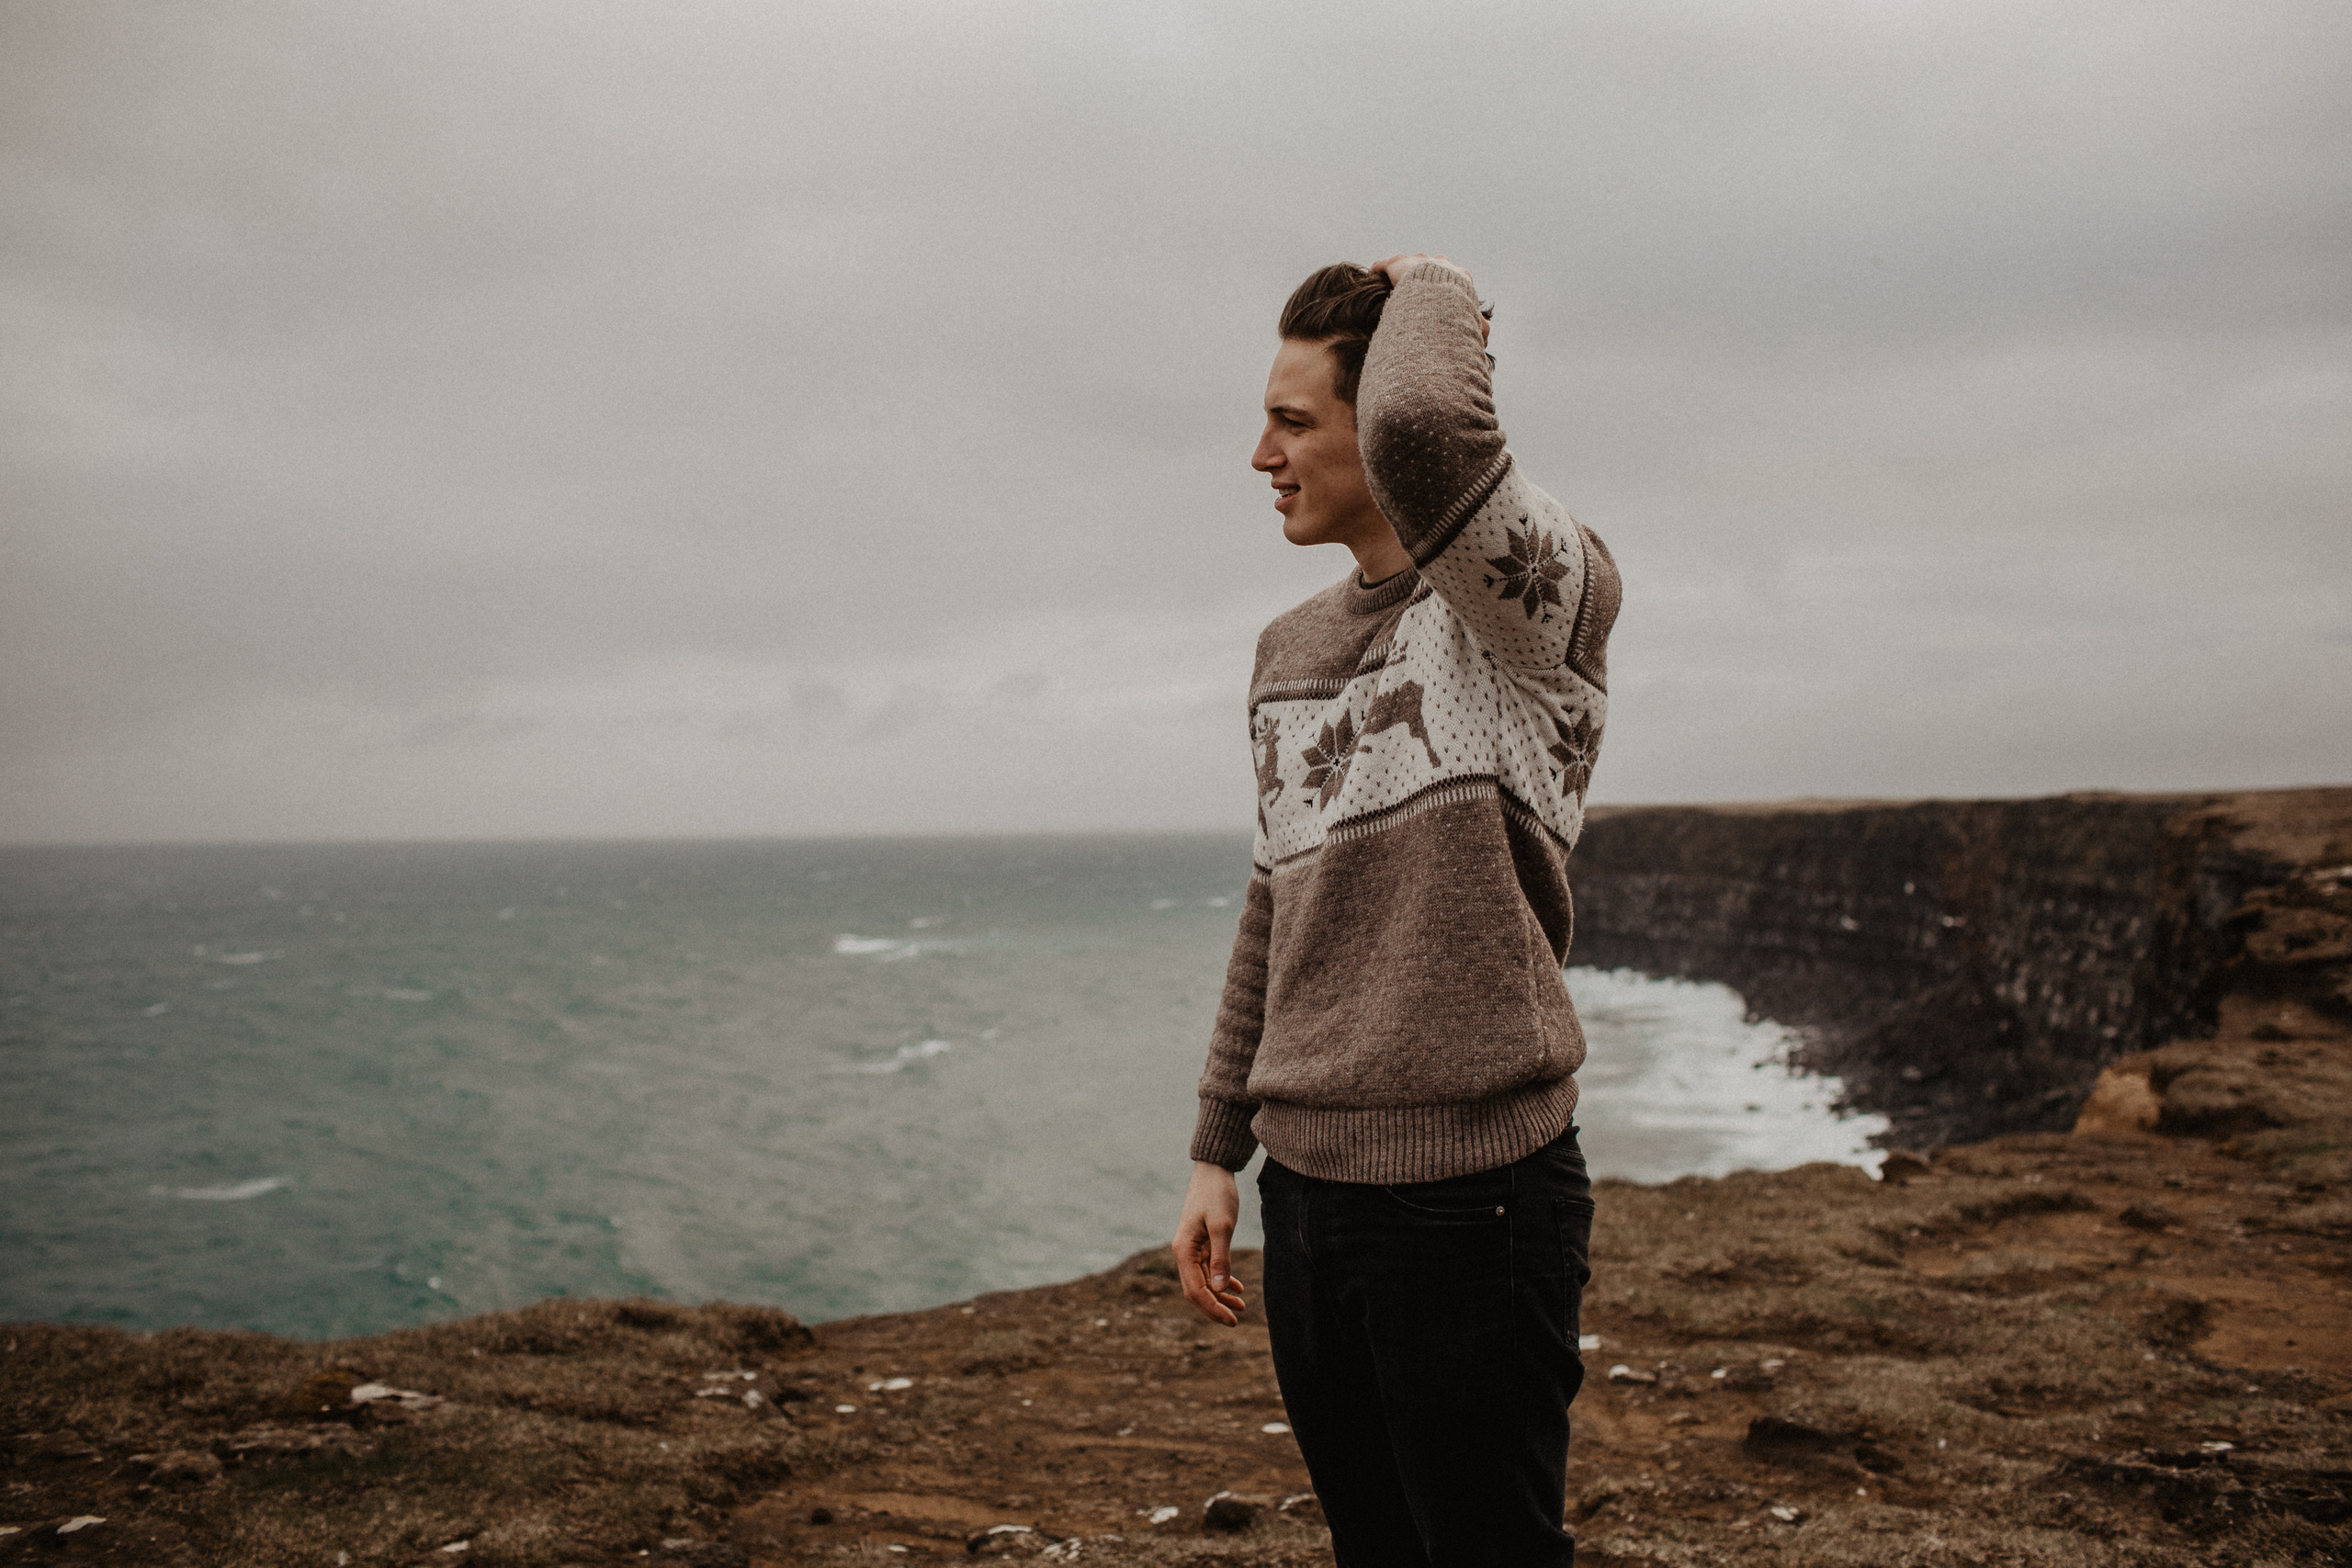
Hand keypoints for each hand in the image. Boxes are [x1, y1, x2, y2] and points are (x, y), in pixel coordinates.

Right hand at [1172, 1161, 1246, 1325]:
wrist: (1214, 1170)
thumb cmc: (1217, 1195)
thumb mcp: (1222, 1226)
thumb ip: (1221, 1259)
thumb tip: (1220, 1290)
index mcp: (1183, 1251)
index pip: (1195, 1290)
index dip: (1213, 1308)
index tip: (1232, 1320)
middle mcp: (1183, 1253)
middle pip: (1196, 1290)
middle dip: (1215, 1307)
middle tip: (1236, 1319)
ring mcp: (1191, 1249)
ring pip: (1204, 1281)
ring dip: (1220, 1295)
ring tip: (1242, 1306)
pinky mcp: (1200, 1243)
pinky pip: (1208, 1269)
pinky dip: (1221, 1280)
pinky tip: (1237, 1287)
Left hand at [1369, 253, 1488, 344]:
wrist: (1437, 300)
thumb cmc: (1457, 313)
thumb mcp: (1474, 322)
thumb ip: (1481, 330)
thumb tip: (1485, 342)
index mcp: (1459, 276)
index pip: (1457, 275)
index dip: (1448, 285)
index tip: (1442, 297)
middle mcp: (1440, 264)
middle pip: (1432, 264)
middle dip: (1425, 274)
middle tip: (1416, 290)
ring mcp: (1418, 262)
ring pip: (1409, 262)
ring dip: (1402, 271)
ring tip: (1393, 285)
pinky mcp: (1397, 264)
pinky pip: (1384, 264)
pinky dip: (1379, 270)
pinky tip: (1374, 277)